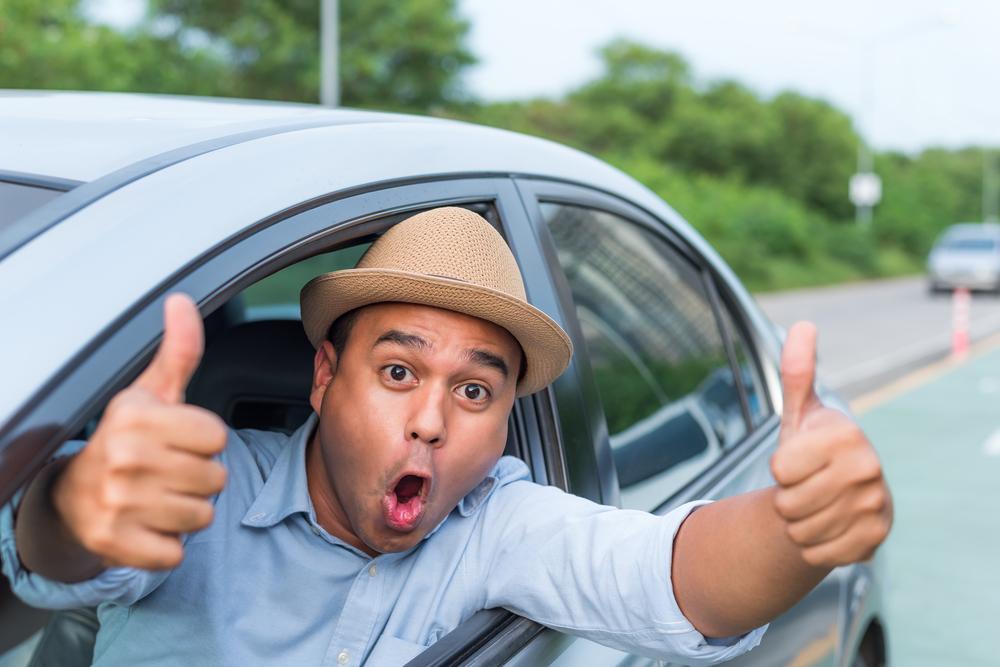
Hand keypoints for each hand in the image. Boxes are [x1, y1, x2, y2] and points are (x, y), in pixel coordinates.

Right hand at [52, 294, 227, 569]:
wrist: (72, 496)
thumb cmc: (126, 439)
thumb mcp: (151, 392)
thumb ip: (178, 350)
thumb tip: (182, 300)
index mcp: (136, 417)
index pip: (217, 437)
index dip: (204, 441)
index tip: (177, 441)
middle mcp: (123, 458)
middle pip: (216, 478)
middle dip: (199, 478)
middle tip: (167, 472)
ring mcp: (117, 503)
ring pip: (202, 516)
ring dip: (187, 512)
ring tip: (159, 496)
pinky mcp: (115, 544)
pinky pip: (177, 552)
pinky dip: (169, 544)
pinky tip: (148, 525)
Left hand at [770, 322, 891, 567]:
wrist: (841, 491)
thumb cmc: (813, 447)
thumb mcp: (800, 410)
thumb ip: (796, 370)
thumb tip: (802, 325)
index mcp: (846, 435)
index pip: (779, 468)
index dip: (779, 467)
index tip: (796, 459)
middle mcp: (868, 470)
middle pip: (787, 503)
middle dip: (785, 498)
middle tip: (804, 485)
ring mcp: (874, 507)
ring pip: (800, 531)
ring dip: (797, 523)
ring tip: (814, 504)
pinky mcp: (873, 540)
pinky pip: (816, 555)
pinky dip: (812, 546)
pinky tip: (826, 526)